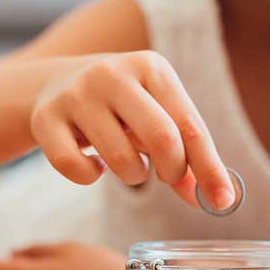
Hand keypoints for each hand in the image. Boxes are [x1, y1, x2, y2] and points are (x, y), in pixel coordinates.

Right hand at [31, 50, 234, 209]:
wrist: (55, 84)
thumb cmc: (122, 108)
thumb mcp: (157, 118)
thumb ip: (185, 156)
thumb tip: (215, 198)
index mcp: (151, 68)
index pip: (190, 125)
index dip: (210, 168)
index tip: (223, 201)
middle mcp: (113, 73)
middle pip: (162, 137)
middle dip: (172, 171)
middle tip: (166, 177)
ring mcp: (77, 94)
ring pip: (120, 159)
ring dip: (133, 176)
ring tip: (130, 165)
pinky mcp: (46, 118)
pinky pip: (75, 168)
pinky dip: (89, 176)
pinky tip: (93, 164)